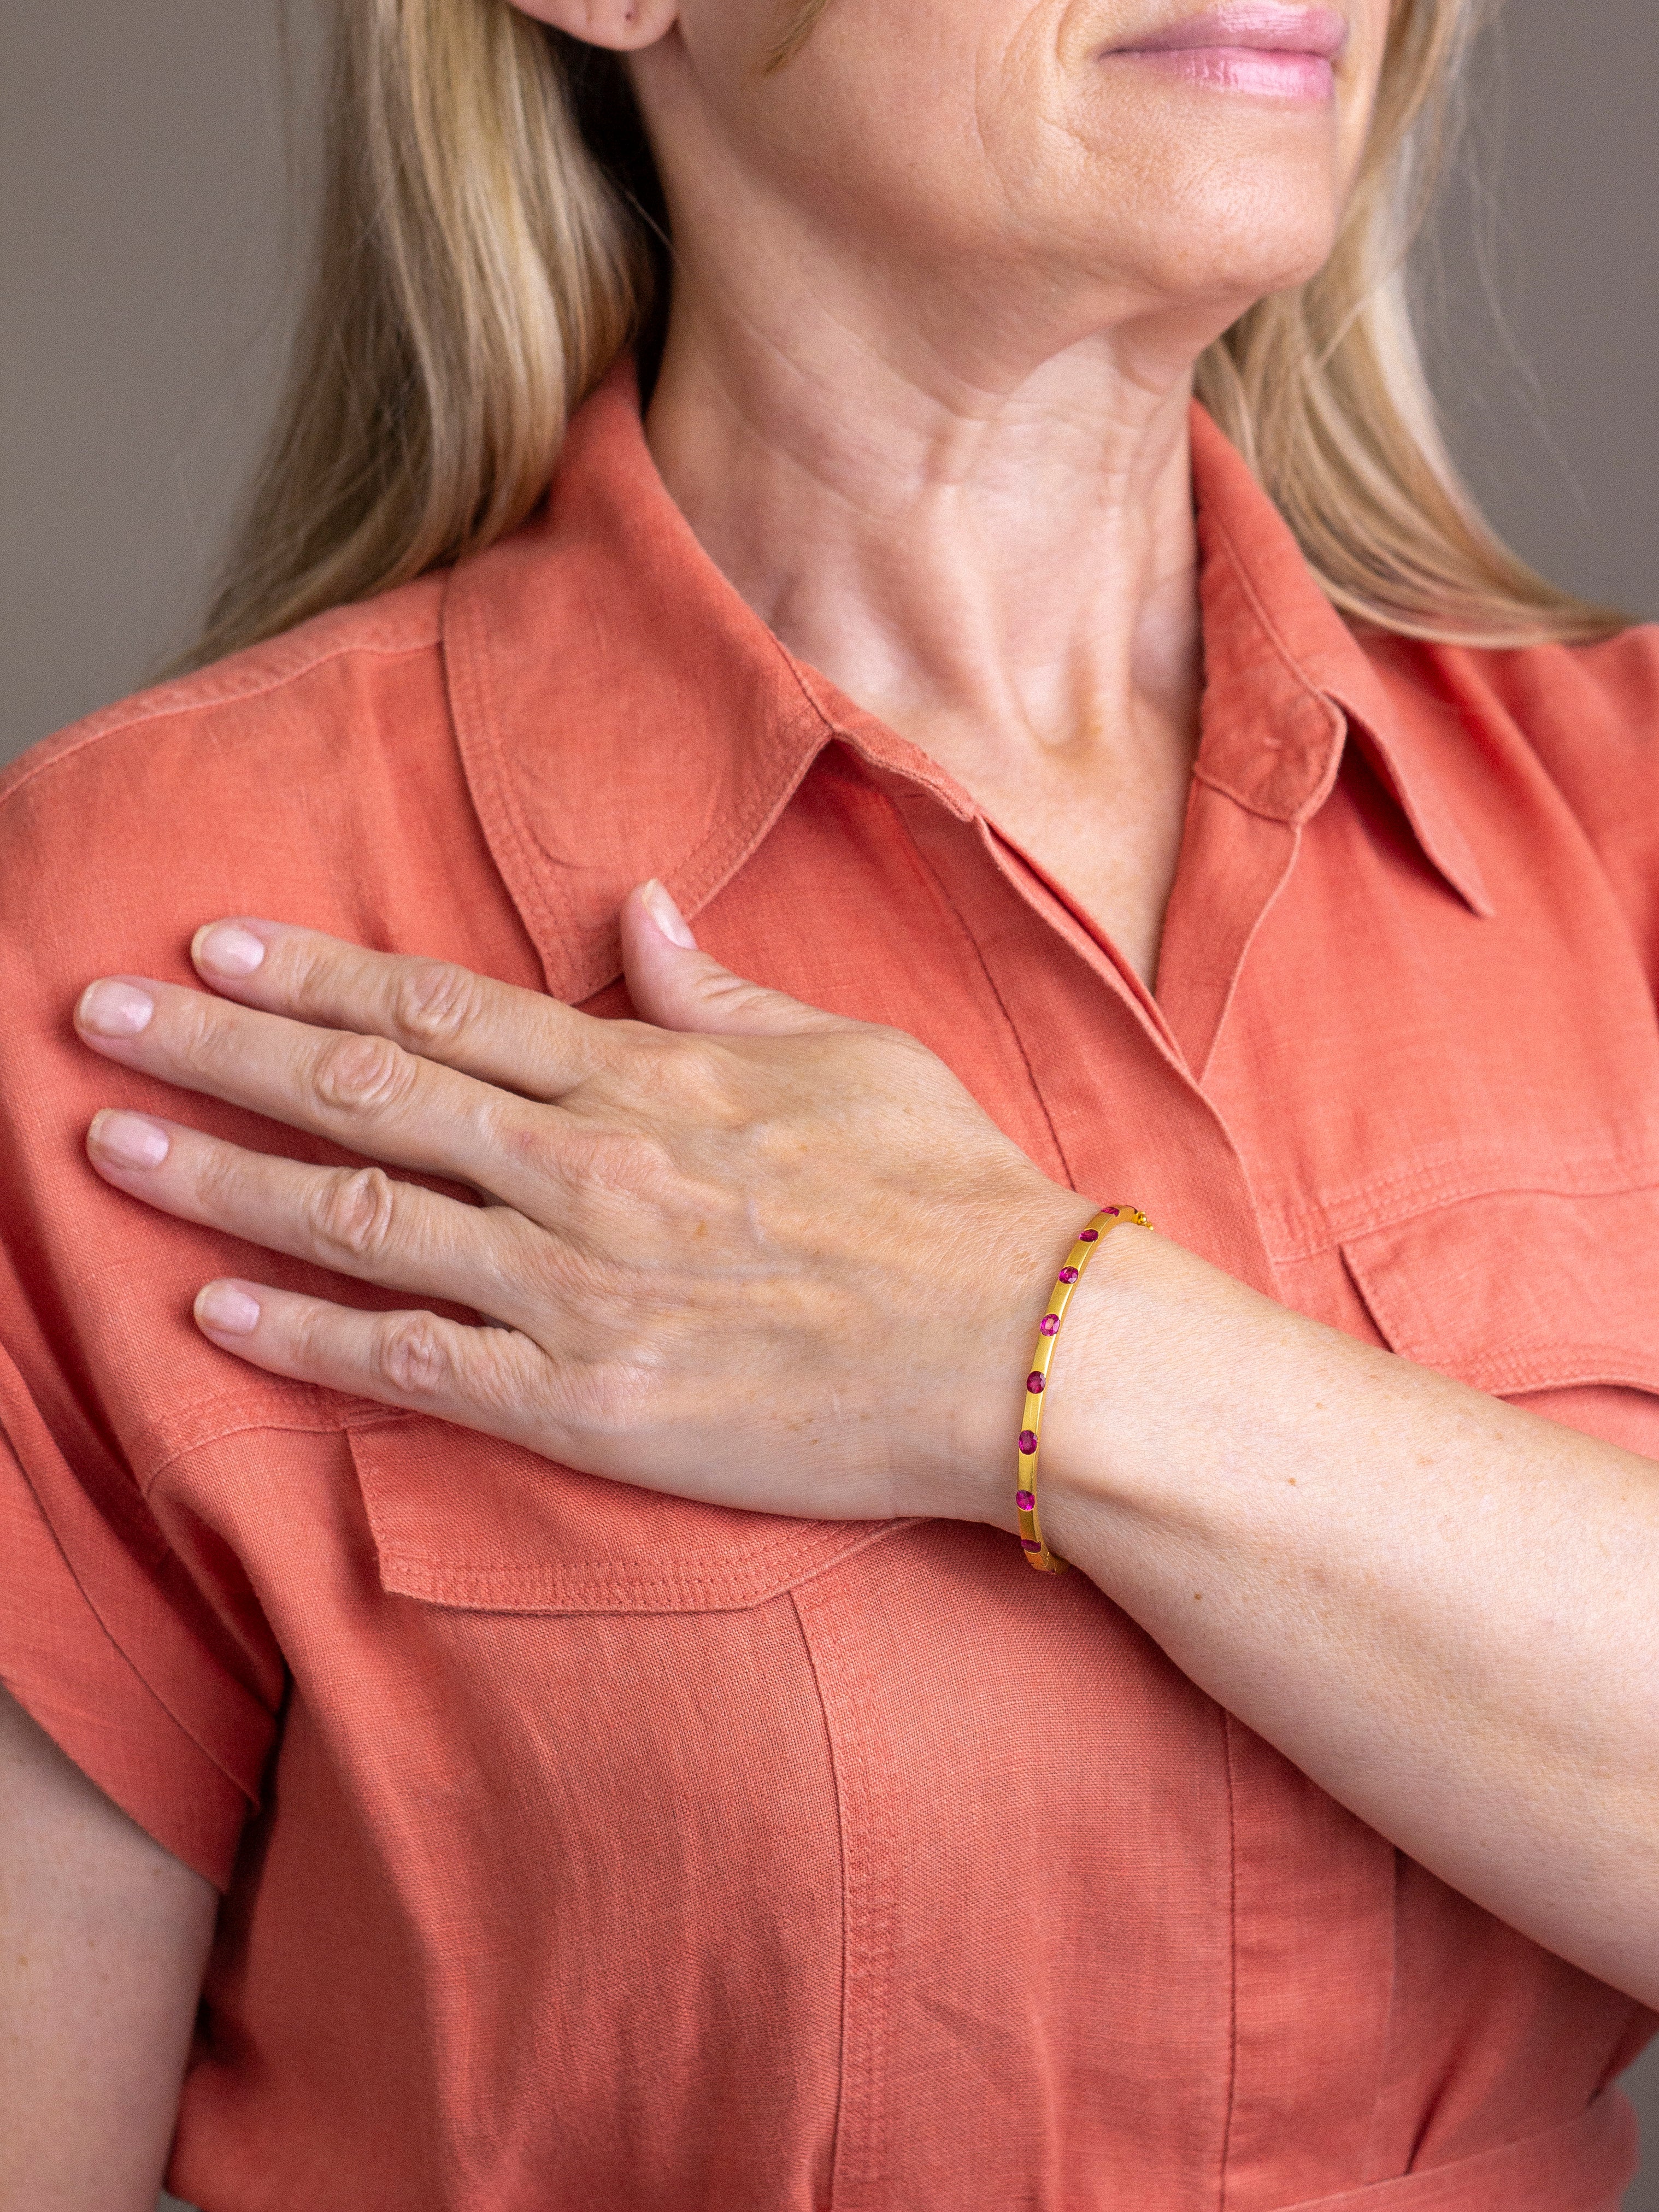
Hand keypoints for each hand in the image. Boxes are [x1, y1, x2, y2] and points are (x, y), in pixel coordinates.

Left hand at [74, 883, 1093, 1527]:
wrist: (1021, 1350)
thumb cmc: (948, 1195)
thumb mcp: (846, 1054)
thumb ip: (719, 989)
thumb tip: (637, 909)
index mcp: (645, 1077)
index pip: (440, 1010)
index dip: (311, 973)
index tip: (211, 945)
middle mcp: (584, 1169)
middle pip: (365, 1096)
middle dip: (217, 1050)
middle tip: (96, 1017)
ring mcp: (575, 1288)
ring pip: (359, 1219)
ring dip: (221, 1179)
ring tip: (110, 1150)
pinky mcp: (585, 1403)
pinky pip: (415, 1362)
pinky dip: (305, 1333)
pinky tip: (214, 1309)